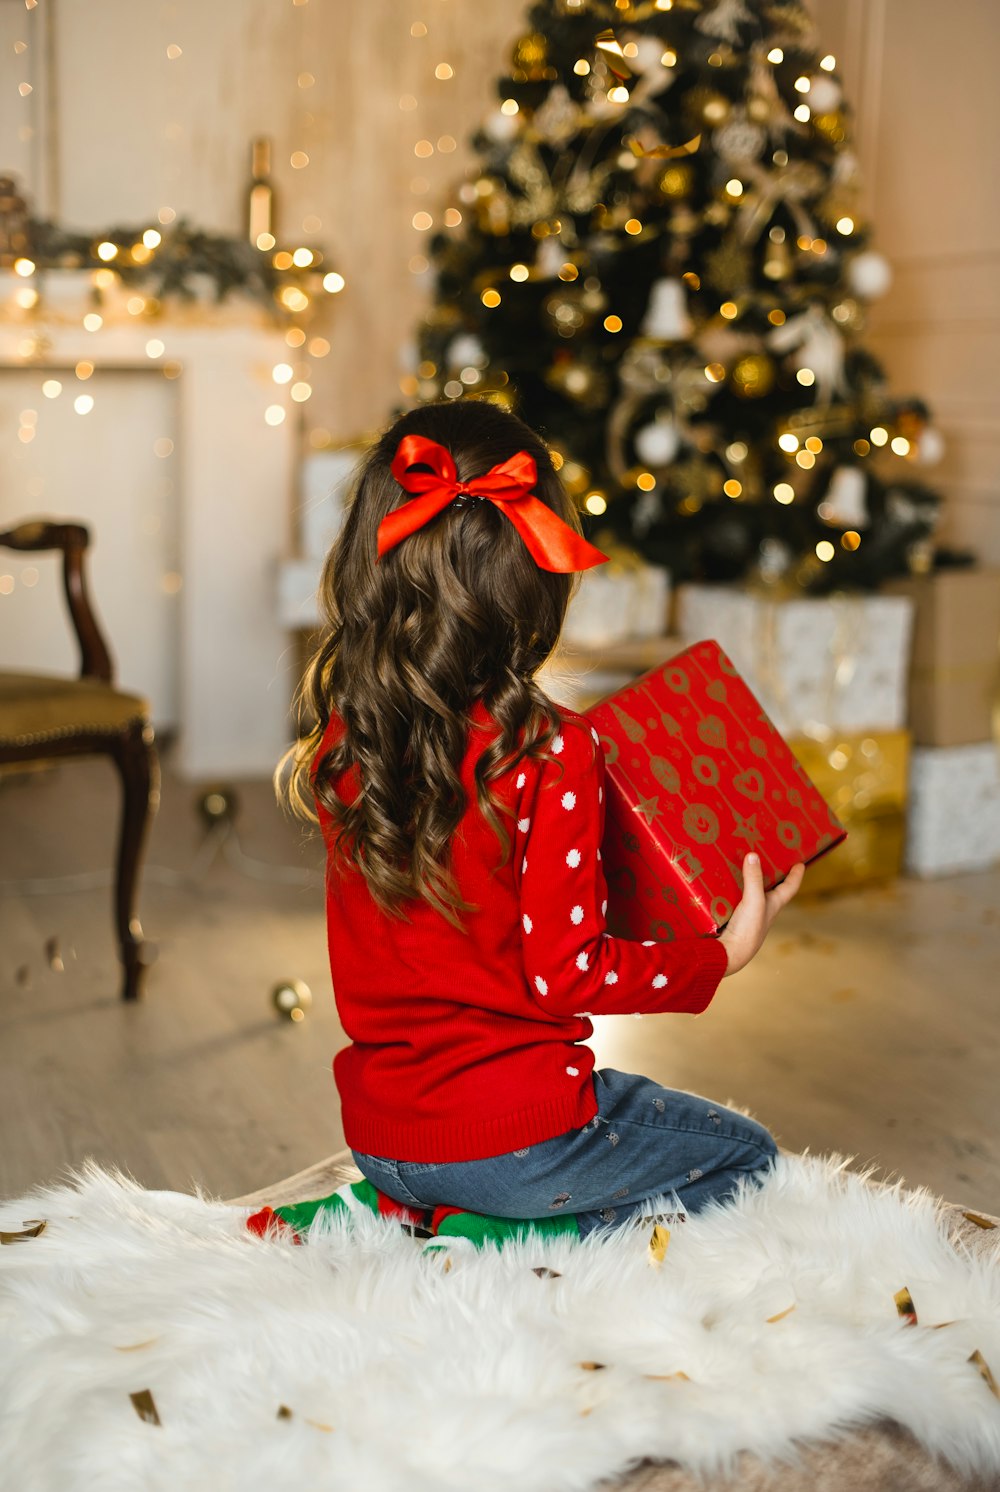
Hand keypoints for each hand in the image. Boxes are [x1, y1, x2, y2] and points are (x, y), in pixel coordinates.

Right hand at [720, 854, 804, 975]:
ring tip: (743, 864)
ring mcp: (748, 914)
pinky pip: (734, 899)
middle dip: (772, 874)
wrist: (729, 954)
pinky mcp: (732, 918)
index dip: (796, 875)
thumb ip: (754, 879)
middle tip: (769, 857)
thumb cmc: (748, 930)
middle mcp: (763, 909)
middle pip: (771, 889)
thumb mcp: (754, 901)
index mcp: (773, 905)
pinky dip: (731, 889)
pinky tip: (722, 883)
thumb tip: (753, 855)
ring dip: (749, 880)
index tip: (800, 863)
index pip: (789, 887)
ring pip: (752, 893)